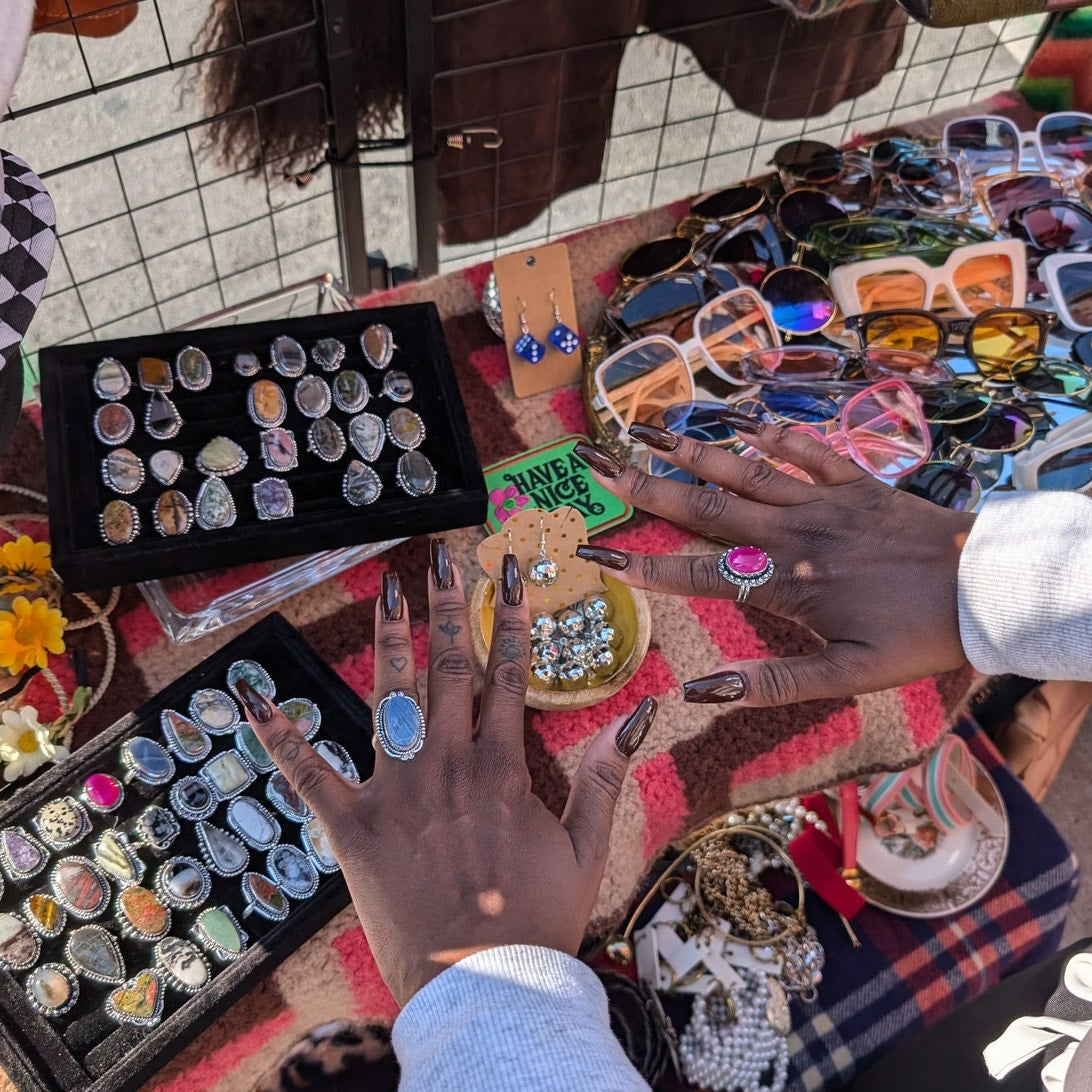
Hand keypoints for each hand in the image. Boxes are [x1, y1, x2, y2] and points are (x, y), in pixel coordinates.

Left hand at [236, 539, 656, 1004]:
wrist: (482, 986)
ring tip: (387, 590)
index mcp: (502, 769)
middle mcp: (449, 766)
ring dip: (389, 640)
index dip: (510, 616)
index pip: (510, 673)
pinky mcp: (353, 827)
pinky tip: (255, 700)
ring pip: (390, 699)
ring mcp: (397, 793)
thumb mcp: (588, 848)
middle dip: (447, 607)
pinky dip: (282, 737)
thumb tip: (640, 712)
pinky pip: (311, 775)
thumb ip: (606, 776)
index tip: (507, 572)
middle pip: (450, 669)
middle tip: (442, 559)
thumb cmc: (537, 920)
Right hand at [572, 418, 975, 706]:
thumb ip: (770, 683)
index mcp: (785, 583)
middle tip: (599, 466)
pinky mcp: (857, 482)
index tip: (595, 552)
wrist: (986, 588)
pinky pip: (810, 450)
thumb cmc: (917, 637)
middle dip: (647, 488)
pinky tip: (748, 423)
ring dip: (695, 450)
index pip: (696, 575)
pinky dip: (778, 435)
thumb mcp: (846, 678)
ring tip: (649, 428)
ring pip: (745, 470)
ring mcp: (823, 501)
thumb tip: (699, 691)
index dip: (642, 566)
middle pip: (706, 508)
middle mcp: (792, 533)